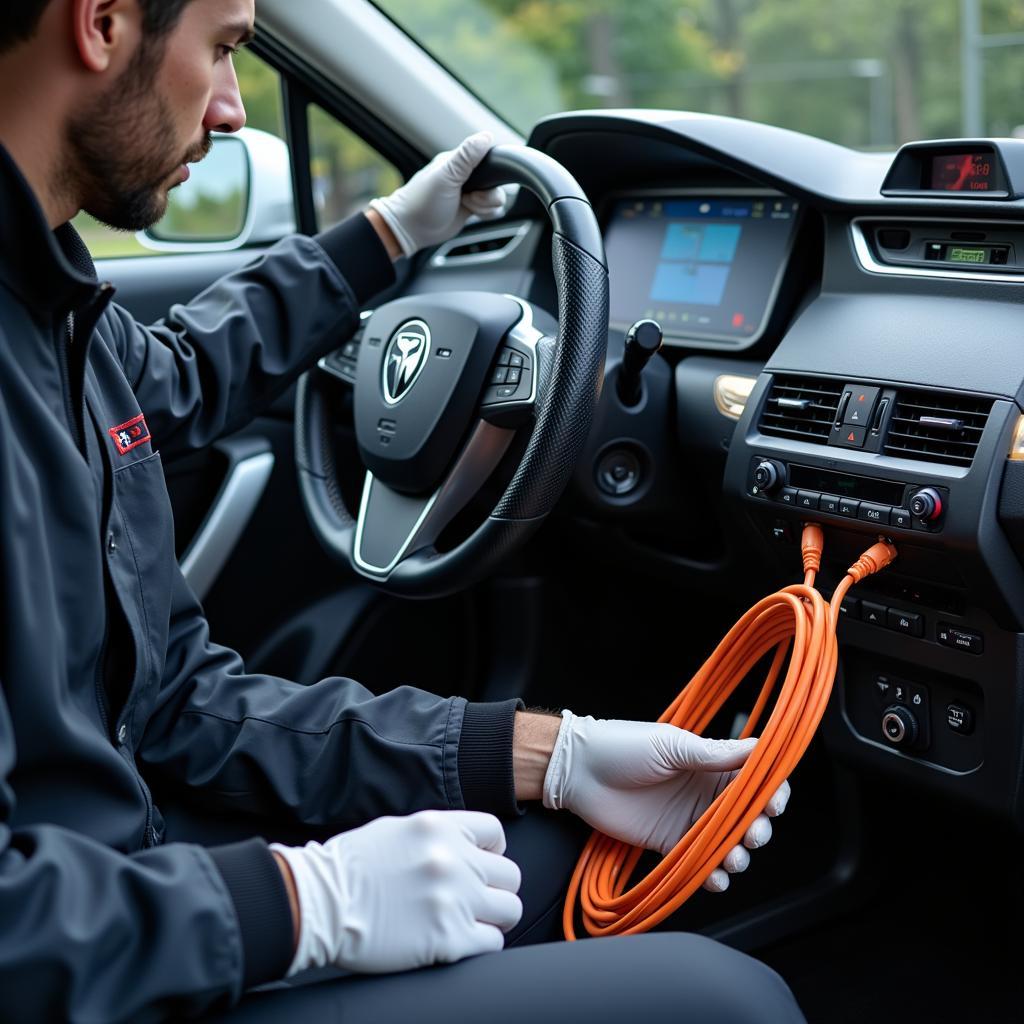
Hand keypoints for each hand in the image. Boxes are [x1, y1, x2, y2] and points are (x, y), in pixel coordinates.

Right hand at [270, 810, 521, 975]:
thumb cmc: (350, 866)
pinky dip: (481, 944)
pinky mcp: (447, 940)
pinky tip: (458, 941)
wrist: (319, 903)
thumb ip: (438, 835)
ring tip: (472, 922)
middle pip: (510, 875)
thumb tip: (467, 846)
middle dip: (495, 888)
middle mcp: (453, 859)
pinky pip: (493, 943)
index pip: (496, 833)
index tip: (481, 865)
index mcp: (440, 827)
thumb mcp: (398, 829)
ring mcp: (453, 900)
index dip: (493, 851)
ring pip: (510, 910)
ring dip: (494, 918)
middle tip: (477, 900)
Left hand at [368, 132, 506, 256]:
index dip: (492, 172)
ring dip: (485, 206)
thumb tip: (486, 136)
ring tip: (467, 207)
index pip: (487, 158)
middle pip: (495, 181)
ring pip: (494, 197)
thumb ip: (466, 157)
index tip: (480, 184)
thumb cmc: (422, 202)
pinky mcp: (470, 209)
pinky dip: (487, 213)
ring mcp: (469, 193)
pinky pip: (491, 209)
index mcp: (458, 162)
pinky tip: (474, 214)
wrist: (412, 231)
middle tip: (470, 198)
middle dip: (488, 195)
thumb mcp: (446, 177)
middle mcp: (465, 176)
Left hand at [542, 712, 790, 891]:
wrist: (579, 770)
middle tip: (752, 832)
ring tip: (733, 857)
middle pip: (748, 816)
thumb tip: (759, 747)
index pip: (754, 779)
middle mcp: (705, 793)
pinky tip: (715, 877)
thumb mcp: (672, 745)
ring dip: (739, 855)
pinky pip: (700, 865)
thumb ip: (714, 754)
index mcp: (710, 763)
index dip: (771, 792)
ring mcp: (690, 820)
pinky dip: (713, 876)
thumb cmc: (622, 746)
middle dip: (758, 828)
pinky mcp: (671, 844)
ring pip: (729, 844)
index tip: (774, 802)